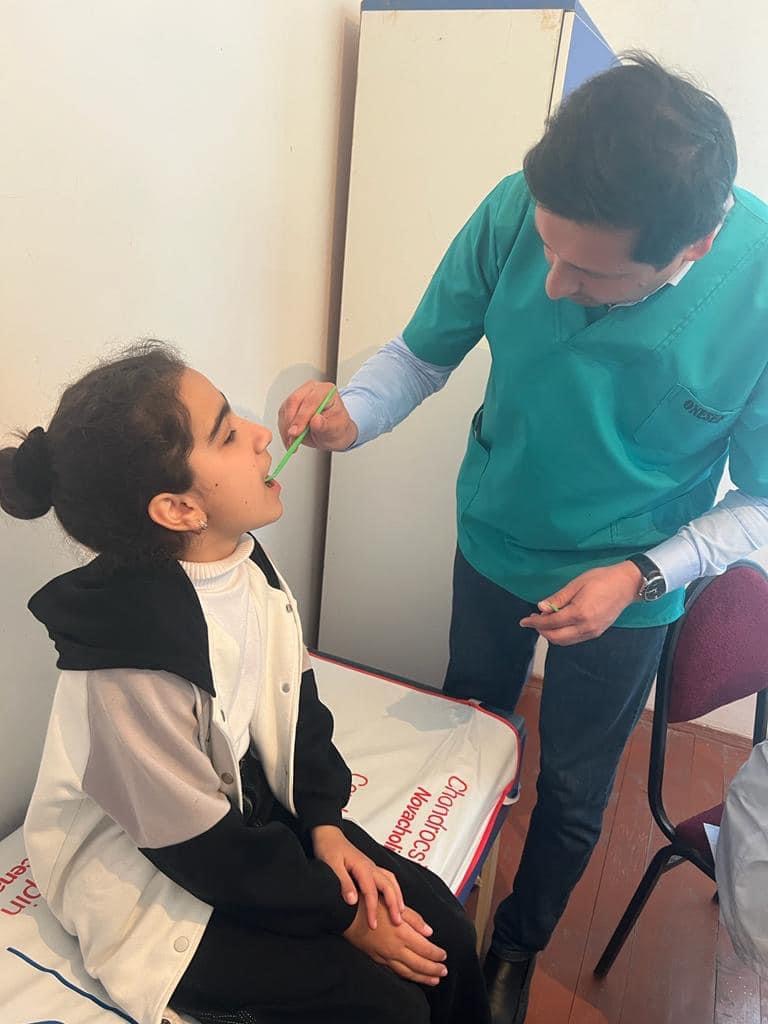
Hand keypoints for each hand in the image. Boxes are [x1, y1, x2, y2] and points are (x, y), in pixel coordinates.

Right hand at [278, 380, 357, 450]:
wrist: (332, 432)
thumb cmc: (337, 427)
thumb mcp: (336, 429)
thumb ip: (325, 425)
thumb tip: (315, 421)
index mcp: (326, 390)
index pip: (311, 400)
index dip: (302, 417)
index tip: (296, 433)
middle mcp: (311, 390)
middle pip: (294, 401)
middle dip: (291, 423)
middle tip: (292, 439)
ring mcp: (299, 396)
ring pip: (285, 409)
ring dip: (286, 429)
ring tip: (293, 444)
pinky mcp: (289, 406)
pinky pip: (282, 417)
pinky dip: (284, 430)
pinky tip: (290, 440)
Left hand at [312, 825, 403, 927]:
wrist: (328, 835)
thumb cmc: (328, 848)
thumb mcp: (332, 866)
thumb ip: (344, 883)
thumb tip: (353, 901)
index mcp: (362, 867)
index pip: (371, 892)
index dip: (373, 910)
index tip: (373, 925)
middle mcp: (370, 866)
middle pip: (389, 886)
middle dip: (394, 905)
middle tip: (398, 922)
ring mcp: (372, 866)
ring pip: (391, 881)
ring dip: (397, 897)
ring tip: (401, 913)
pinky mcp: (370, 868)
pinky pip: (387, 878)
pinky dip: (394, 889)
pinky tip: (393, 897)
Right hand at [344, 900, 447, 985]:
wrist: (345, 914)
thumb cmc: (368, 904)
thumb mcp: (394, 905)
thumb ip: (413, 919)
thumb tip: (429, 931)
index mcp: (401, 933)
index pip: (425, 948)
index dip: (437, 954)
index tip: (444, 955)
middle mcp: (394, 948)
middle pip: (419, 964)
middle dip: (433, 969)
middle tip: (443, 971)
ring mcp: (385, 956)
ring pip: (408, 971)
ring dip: (422, 977)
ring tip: (433, 979)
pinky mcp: (376, 958)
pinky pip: (395, 971)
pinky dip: (406, 975)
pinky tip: (411, 975)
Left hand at [519, 561, 642, 645]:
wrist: (627, 584)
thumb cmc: (602, 579)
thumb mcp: (576, 584)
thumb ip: (558, 598)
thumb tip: (541, 607)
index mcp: (580, 613)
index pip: (551, 624)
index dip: (535, 623)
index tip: (524, 620)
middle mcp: (586, 627)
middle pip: (556, 637)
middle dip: (541, 631)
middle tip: (534, 619)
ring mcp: (593, 632)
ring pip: (565, 641)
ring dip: (552, 634)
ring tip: (545, 620)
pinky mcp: (597, 632)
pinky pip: (574, 639)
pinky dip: (563, 634)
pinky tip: (559, 623)